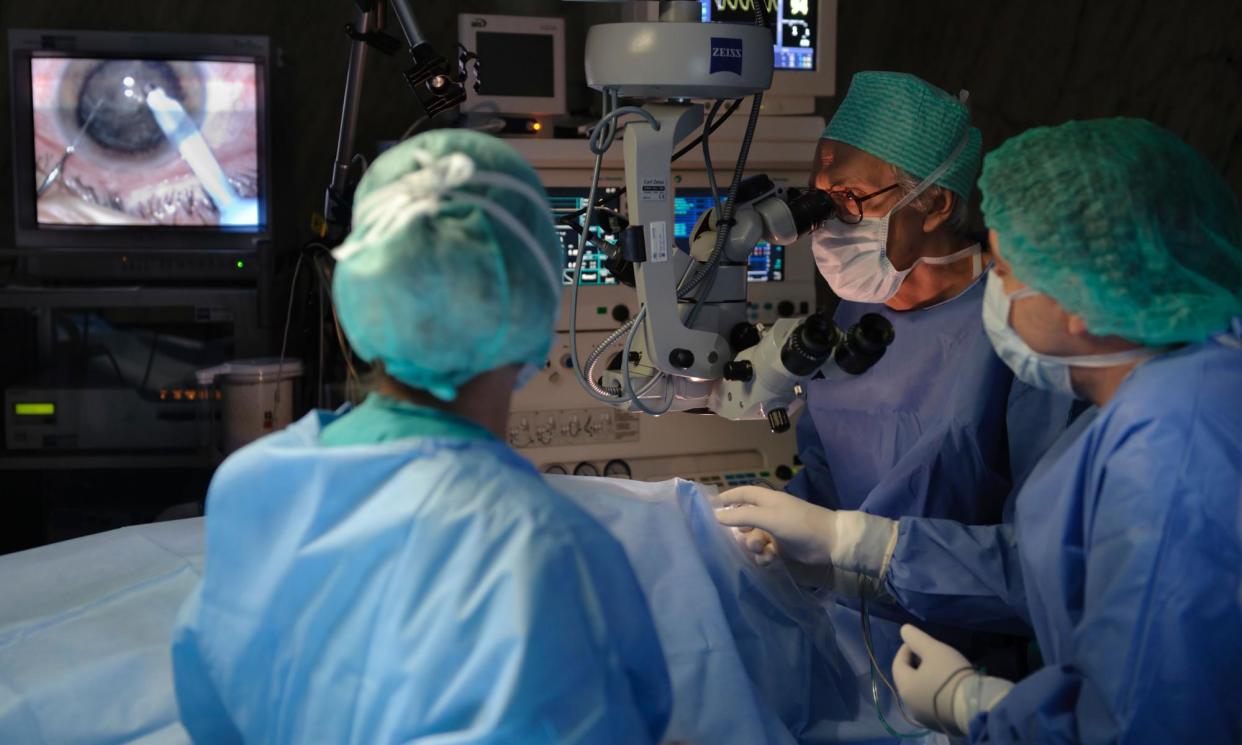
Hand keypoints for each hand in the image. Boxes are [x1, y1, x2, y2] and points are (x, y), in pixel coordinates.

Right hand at [714, 486, 837, 565]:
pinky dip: (763, 557)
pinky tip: (771, 559)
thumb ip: (741, 516)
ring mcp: (774, 532)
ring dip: (753, 546)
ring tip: (763, 550)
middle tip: (745, 538)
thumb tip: (717, 516)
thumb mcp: (768, 517)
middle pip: (743, 521)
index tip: (710, 508)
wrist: (829, 543)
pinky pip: (762, 553)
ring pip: (751, 540)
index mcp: (767, 500)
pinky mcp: (780, 549)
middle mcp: (768, 514)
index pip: (742, 494)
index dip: (727, 498)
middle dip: (741, 531)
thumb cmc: (799, 523)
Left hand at [892, 624, 1012, 735]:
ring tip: (941, 670)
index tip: (918, 641)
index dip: (905, 649)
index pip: (898, 664)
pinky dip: (935, 693)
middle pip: (908, 679)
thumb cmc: (951, 675)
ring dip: (926, 679)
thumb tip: (903, 630)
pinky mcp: (939, 724)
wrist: (976, 707)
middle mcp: (910, 705)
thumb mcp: (934, 650)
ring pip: (920, 693)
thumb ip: (916, 639)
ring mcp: (924, 717)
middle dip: (916, 664)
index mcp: (905, 687)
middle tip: (931, 654)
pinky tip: (948, 687)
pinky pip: (932, 704)